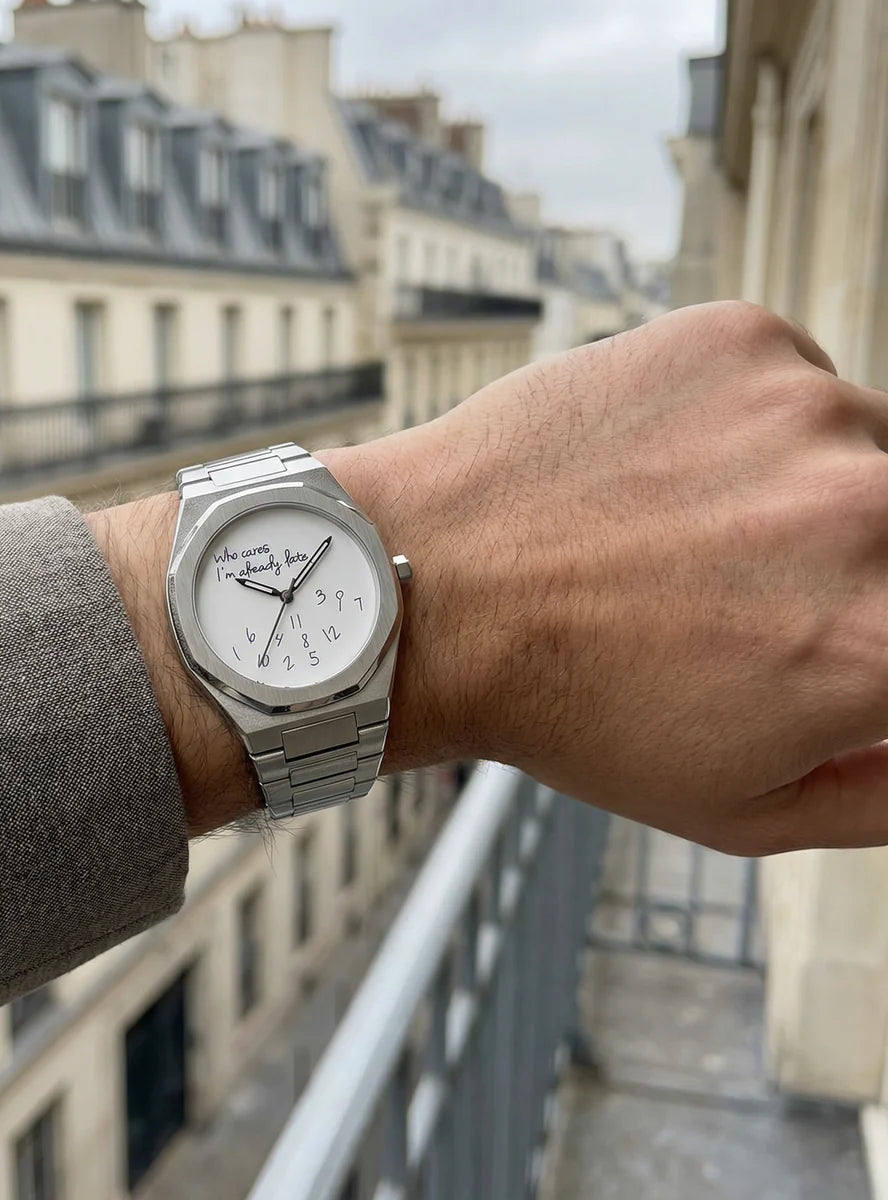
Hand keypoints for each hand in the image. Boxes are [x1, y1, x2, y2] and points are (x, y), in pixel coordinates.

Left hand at [91, 301, 887, 846]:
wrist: (430, 586)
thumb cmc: (561, 701)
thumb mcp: (739, 807)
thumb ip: (879, 789)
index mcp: (882, 644)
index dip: (868, 634)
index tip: (824, 629)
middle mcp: (869, 512)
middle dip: (851, 570)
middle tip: (744, 594)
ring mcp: (803, 410)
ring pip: (858, 448)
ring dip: (797, 490)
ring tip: (680, 534)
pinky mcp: (740, 342)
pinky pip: (789, 384)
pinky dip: (744, 427)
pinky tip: (658, 475)